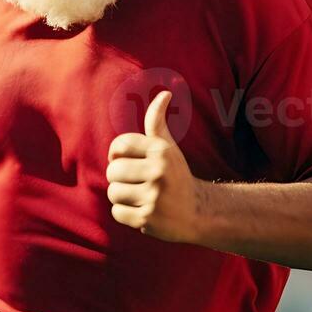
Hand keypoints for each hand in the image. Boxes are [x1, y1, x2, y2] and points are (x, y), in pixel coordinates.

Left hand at [106, 91, 198, 242]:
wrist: (198, 212)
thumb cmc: (176, 176)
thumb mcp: (168, 148)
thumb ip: (158, 122)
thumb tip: (165, 93)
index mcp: (161, 151)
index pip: (118, 146)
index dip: (118, 156)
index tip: (130, 162)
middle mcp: (158, 171)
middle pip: (112, 171)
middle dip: (119, 179)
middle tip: (137, 184)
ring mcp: (154, 196)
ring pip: (113, 192)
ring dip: (122, 197)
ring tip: (140, 198)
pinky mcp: (148, 219)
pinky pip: (117, 212)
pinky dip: (126, 214)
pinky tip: (143, 212)